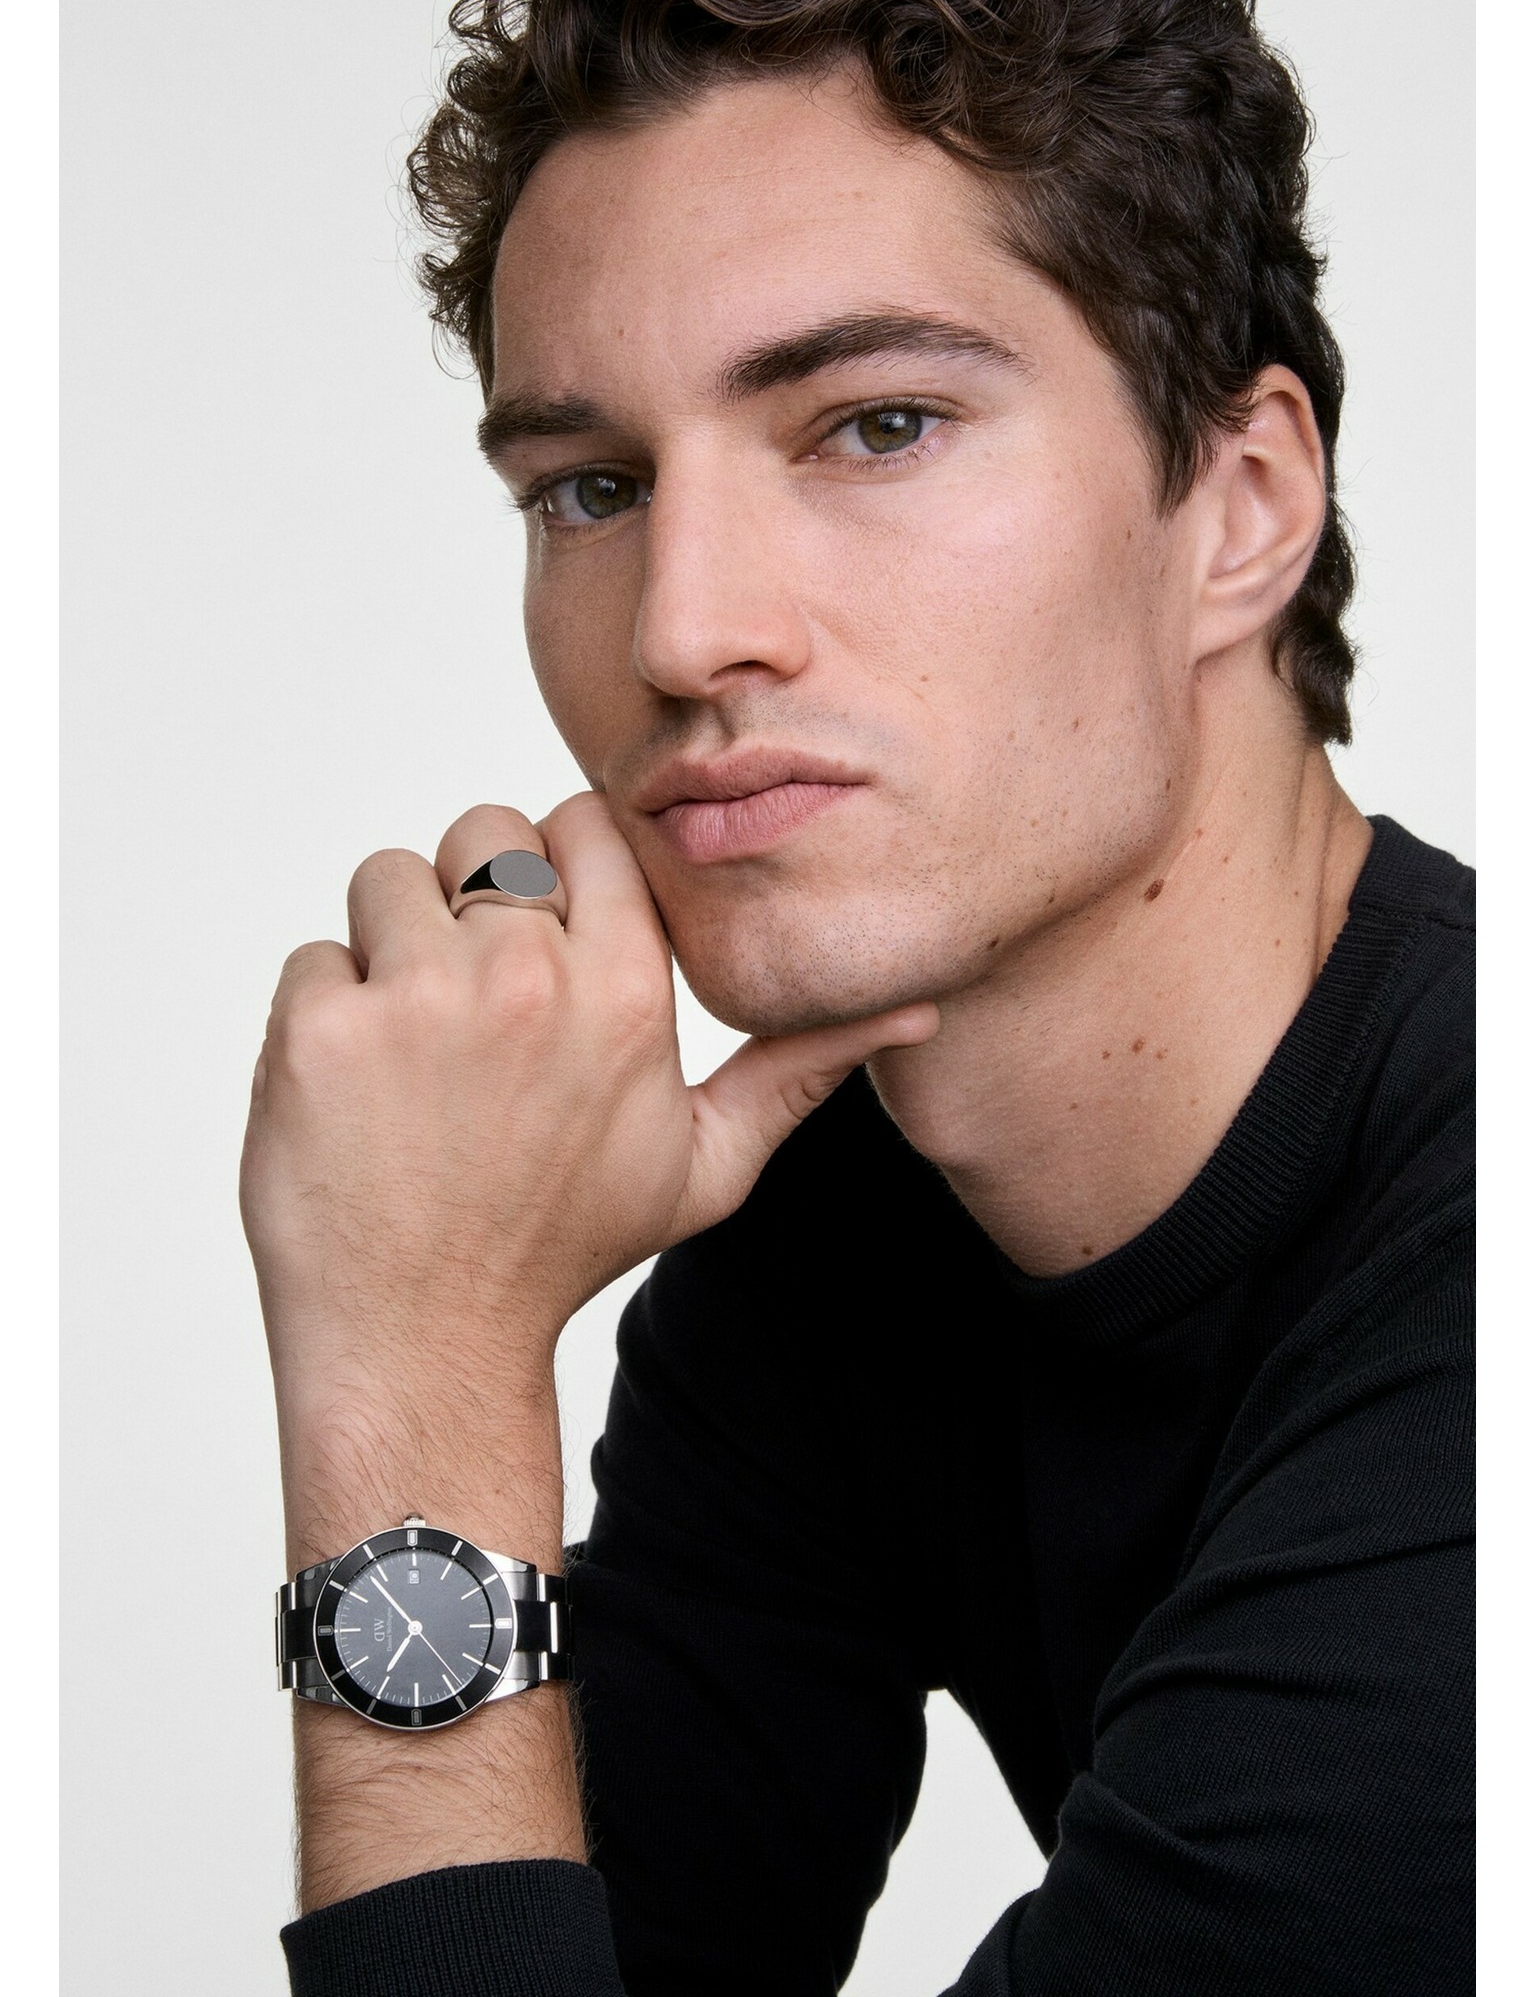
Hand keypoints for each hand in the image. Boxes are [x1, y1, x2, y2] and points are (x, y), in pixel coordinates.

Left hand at [241, 794, 936, 1500]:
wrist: (425, 1338)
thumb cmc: (564, 1247)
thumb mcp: (707, 1164)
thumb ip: (799, 1070)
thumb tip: (920, 1006)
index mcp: (626, 995)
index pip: (586, 824)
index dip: (560, 866)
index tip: (545, 931)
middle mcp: (527, 979)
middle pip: (487, 831)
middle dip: (476, 895)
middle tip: (477, 997)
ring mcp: (416, 1000)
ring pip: (390, 877)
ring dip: (395, 943)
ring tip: (418, 1045)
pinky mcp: (321, 1029)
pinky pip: (316, 952)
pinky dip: (327, 1009)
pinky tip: (361, 1089)